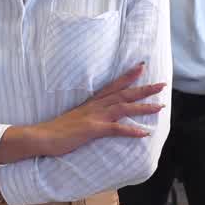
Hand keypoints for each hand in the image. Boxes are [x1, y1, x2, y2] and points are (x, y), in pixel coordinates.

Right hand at [15, 63, 164, 158]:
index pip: (114, 86)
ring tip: (160, 106)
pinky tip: (144, 133)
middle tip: (162, 84)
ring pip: (123, 107)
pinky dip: (131, 130)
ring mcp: (94, 117)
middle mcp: (95, 106)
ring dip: (143, 106)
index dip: (128, 76)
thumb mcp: (76, 119)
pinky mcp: (92, 129)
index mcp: (92, 103)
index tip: (141, 67)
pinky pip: (115, 129)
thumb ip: (89, 116)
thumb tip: (99, 118)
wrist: (42, 137)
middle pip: (124, 93)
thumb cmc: (58, 131)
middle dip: (144, 88)